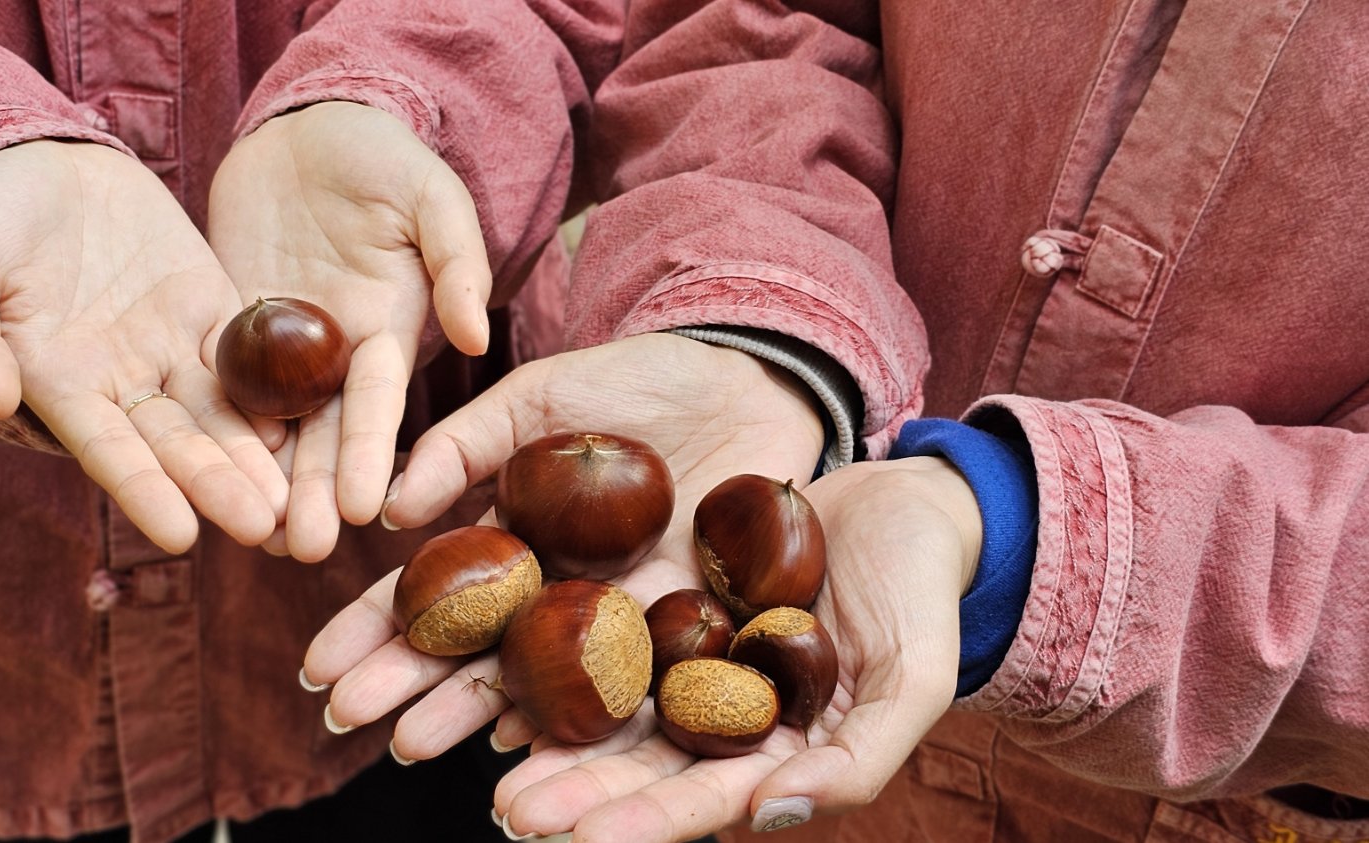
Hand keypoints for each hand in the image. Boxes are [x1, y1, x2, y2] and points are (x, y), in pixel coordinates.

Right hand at [0, 140, 286, 552]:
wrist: (40, 159)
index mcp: (62, 383)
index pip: (110, 450)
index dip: (144, 490)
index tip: (182, 535)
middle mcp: (123, 381)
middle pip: (178, 443)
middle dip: (218, 485)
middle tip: (263, 524)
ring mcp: (171, 348)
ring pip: (221, 412)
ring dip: (255, 454)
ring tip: (295, 497)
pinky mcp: (211, 309)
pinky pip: (249, 355)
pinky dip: (276, 389)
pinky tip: (311, 419)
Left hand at [209, 101, 492, 561]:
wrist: (309, 124)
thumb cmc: (382, 155)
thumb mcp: (431, 196)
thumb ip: (457, 261)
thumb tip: (475, 336)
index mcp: (388, 330)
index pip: (378, 404)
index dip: (368, 455)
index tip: (363, 510)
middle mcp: (338, 354)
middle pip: (322, 434)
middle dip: (312, 494)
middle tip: (298, 552)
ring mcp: (285, 346)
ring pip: (271, 425)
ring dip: (262, 481)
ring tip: (250, 540)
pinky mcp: (233, 327)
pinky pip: (218, 384)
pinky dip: (211, 431)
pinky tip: (194, 477)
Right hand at [300, 333, 824, 760]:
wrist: (746, 383)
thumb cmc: (636, 382)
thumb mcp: (537, 399)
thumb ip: (464, 447)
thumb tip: (386, 511)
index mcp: (512, 540)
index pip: (431, 594)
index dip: (373, 630)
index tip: (316, 669)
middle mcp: (553, 591)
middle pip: (468, 649)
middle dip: (403, 686)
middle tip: (344, 720)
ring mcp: (612, 616)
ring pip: (532, 678)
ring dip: (467, 714)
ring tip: (408, 745)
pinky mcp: (679, 628)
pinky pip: (624, 682)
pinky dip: (573, 712)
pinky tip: (518, 739)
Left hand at [489, 456, 981, 841]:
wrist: (908, 501)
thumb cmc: (923, 595)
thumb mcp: (914, 680)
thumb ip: (857, 761)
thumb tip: (766, 816)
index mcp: (781, 751)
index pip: (706, 799)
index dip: (645, 823)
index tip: (579, 841)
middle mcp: (728, 714)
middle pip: (643, 763)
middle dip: (578, 792)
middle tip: (509, 810)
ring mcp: (698, 656)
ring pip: (618, 704)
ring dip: (559, 735)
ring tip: (495, 757)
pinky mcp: (675, 599)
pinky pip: (616, 630)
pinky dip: (569, 653)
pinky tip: (515, 667)